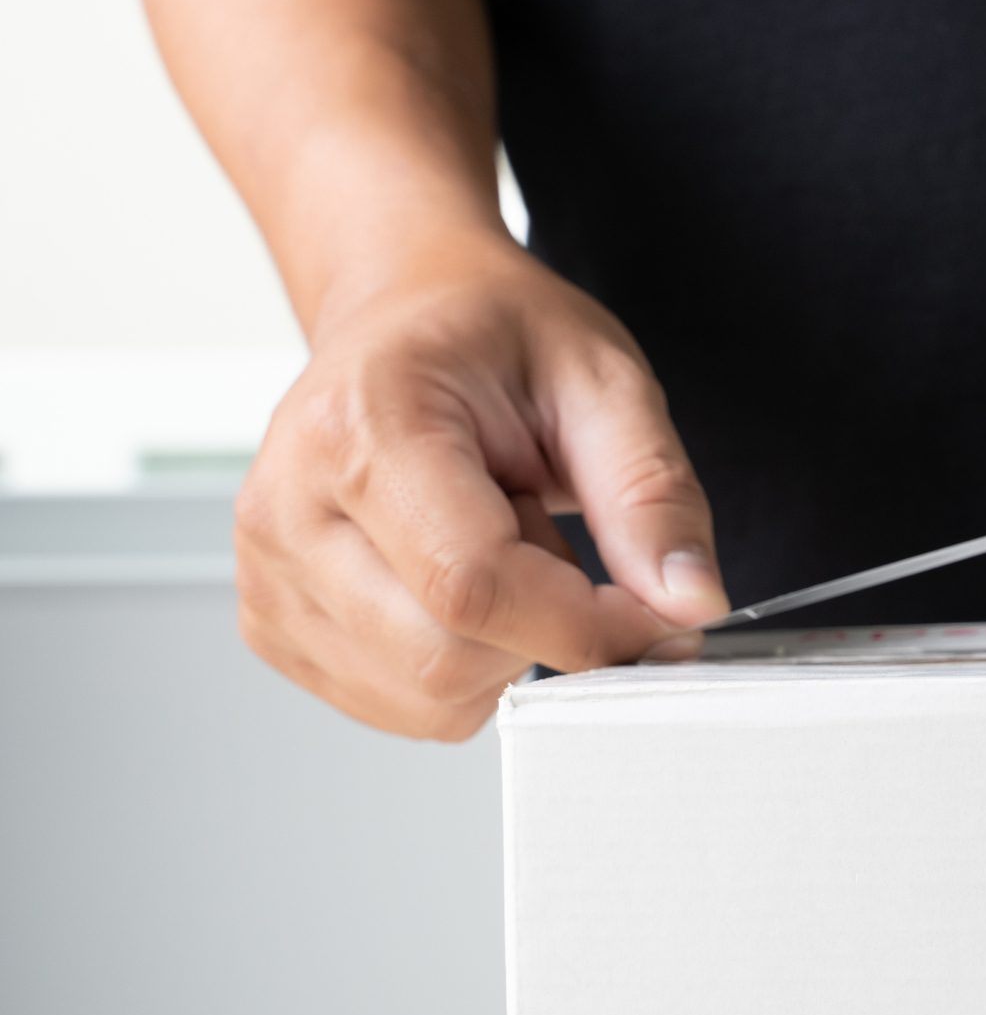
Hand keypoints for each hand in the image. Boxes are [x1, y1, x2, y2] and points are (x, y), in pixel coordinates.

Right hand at [233, 233, 727, 738]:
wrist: (404, 310)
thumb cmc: (491, 334)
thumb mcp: (603, 380)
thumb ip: (652, 494)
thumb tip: (690, 602)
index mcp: (361, 427)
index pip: (473, 585)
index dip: (587, 624)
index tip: (659, 611)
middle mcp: (287, 508)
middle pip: (445, 659)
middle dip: (546, 629)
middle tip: (558, 536)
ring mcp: (265, 575)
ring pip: (427, 698)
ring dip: (504, 646)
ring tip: (501, 541)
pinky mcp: (275, 624)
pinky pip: (402, 703)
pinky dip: (464, 663)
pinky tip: (459, 574)